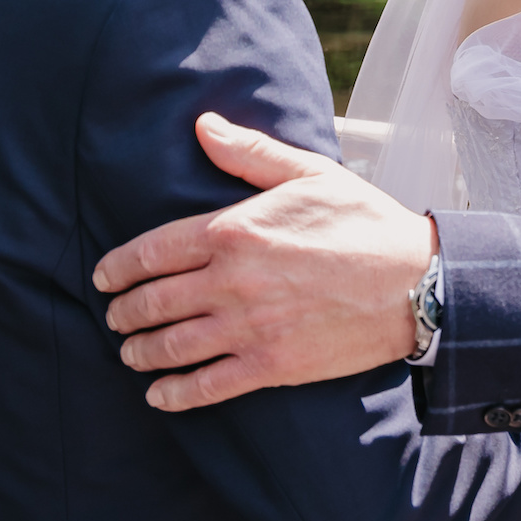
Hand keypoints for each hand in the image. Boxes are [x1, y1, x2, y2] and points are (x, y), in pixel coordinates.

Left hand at [93, 113, 438, 410]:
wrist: (416, 281)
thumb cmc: (364, 221)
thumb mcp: (310, 173)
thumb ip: (249, 154)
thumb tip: (202, 126)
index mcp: (236, 230)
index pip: (153, 251)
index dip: (118, 267)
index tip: (104, 277)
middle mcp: (233, 281)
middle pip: (153, 301)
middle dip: (123, 312)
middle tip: (114, 317)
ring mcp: (250, 327)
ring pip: (171, 346)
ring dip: (140, 352)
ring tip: (130, 353)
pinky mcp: (271, 366)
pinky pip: (206, 386)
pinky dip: (175, 393)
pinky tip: (159, 394)